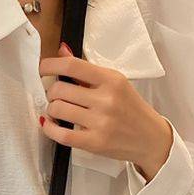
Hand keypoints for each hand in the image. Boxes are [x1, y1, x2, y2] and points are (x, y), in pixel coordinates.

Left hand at [38, 42, 172, 181]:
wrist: (150, 139)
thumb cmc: (131, 110)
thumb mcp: (115, 84)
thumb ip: (86, 70)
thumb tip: (62, 51)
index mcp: (111, 80)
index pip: (72, 66)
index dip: (50, 65)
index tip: (43, 68)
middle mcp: (106, 99)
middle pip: (60, 89)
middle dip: (51, 92)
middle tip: (55, 95)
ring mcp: (100, 122)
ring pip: (58, 110)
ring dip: (51, 109)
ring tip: (58, 110)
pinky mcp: (95, 143)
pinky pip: (61, 134)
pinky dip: (49, 128)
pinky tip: (49, 124)